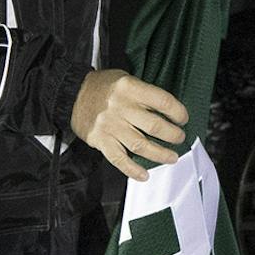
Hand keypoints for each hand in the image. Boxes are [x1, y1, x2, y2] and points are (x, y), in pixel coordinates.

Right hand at [71, 69, 188, 178]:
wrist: (71, 94)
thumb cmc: (102, 87)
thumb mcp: (125, 79)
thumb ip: (144, 94)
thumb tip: (169, 113)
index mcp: (129, 88)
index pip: (162, 101)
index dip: (178, 112)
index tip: (183, 119)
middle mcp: (120, 107)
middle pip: (154, 126)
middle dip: (172, 135)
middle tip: (179, 138)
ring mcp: (110, 125)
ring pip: (141, 145)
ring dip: (160, 154)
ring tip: (171, 157)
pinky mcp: (100, 140)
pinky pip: (119, 159)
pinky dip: (133, 169)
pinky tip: (144, 175)